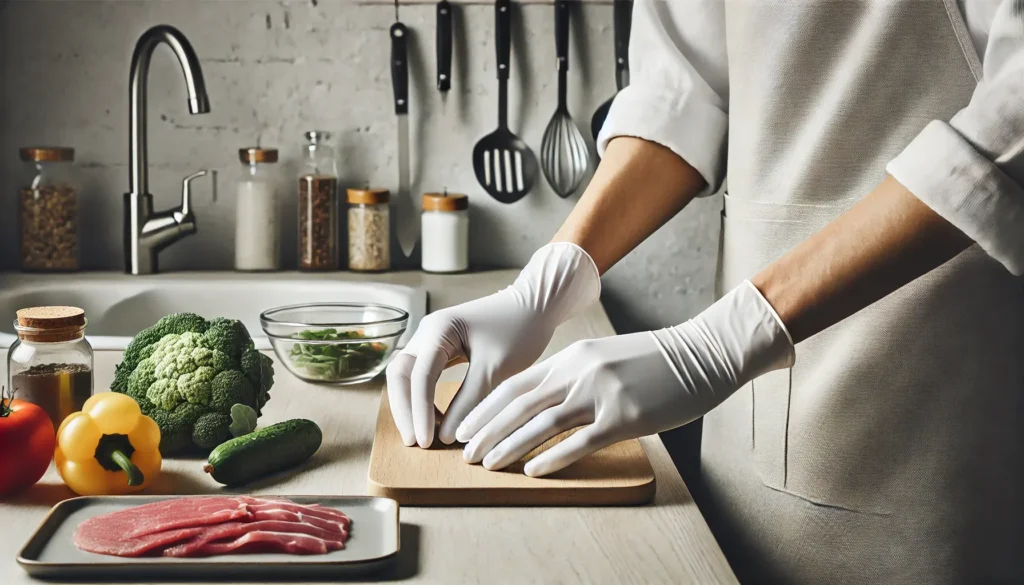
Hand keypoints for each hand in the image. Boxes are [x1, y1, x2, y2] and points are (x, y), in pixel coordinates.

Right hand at [385, 243, 600, 447]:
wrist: (535, 306)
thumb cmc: (519, 330)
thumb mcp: (495, 368)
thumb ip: (469, 401)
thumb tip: (445, 436)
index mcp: (438, 330)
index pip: (419, 376)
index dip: (419, 412)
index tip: (425, 442)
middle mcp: (428, 332)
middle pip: (401, 375)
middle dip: (405, 410)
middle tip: (414, 443)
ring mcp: (432, 340)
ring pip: (409, 377)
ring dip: (411, 406)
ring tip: (423, 437)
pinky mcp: (442, 350)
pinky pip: (424, 377)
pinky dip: (425, 399)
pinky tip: (436, 421)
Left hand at [455, 281, 795, 476]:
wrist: (700, 354)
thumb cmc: (652, 359)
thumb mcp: (602, 357)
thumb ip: (571, 373)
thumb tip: (540, 397)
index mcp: (572, 357)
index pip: (516, 385)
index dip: (486, 409)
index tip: (465, 427)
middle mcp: (579, 373)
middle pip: (520, 404)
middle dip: (488, 430)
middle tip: (465, 453)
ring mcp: (601, 394)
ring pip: (542, 423)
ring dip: (510, 446)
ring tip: (489, 464)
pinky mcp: (625, 417)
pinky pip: (580, 441)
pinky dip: (552, 457)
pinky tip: (534, 471)